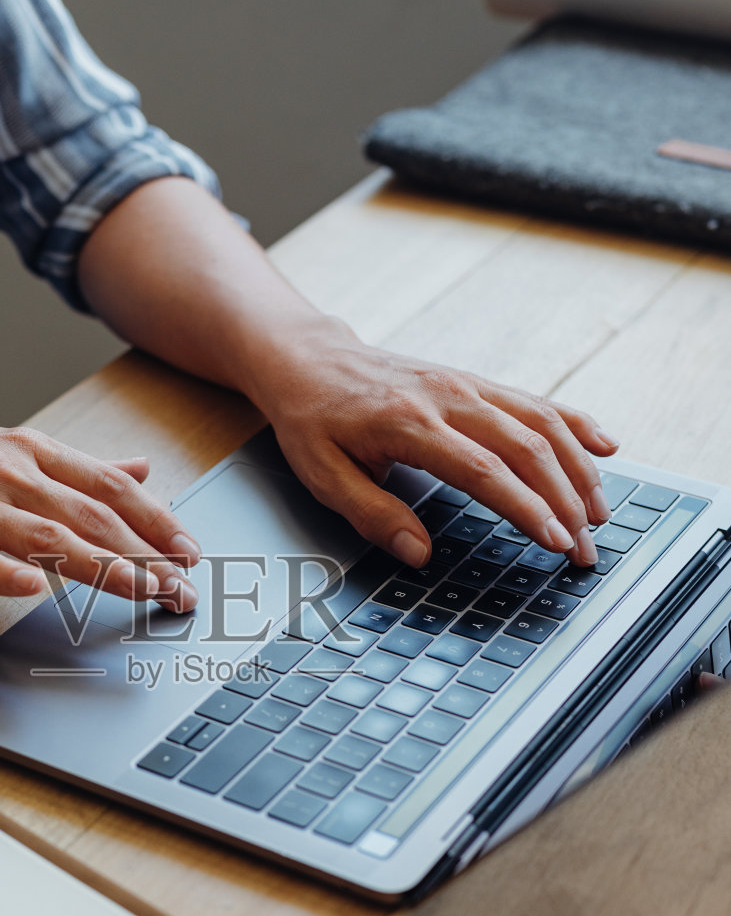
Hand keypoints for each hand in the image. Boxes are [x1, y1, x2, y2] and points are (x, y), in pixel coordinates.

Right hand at [0, 424, 200, 609]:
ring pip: (44, 539)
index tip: (189, 549)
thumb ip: (80, 467)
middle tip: (181, 586)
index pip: (106, 486)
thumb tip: (143, 470)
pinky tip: (34, 591)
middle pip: (87, 516)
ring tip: (141, 591)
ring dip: (99, 568)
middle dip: (143, 554)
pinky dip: (4, 574)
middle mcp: (6, 475)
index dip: (154, 519)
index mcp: (31, 452)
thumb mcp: (13, 450)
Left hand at [249, 324, 619, 567]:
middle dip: (565, 502)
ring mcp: (467, 385)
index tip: (555, 540)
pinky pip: (535, 401)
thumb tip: (419, 555)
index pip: (484, 471)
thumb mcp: (323, 476)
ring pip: (541, 422)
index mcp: (409, 424)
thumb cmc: (315, 422)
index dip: (526, 508)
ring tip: (601, 514)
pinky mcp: (475, 382)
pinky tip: (605, 448)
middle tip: (585, 548)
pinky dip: (575, 424)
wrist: (310, 360)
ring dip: (578, 470)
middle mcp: (447, 398)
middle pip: (526, 448)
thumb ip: (372, 515)